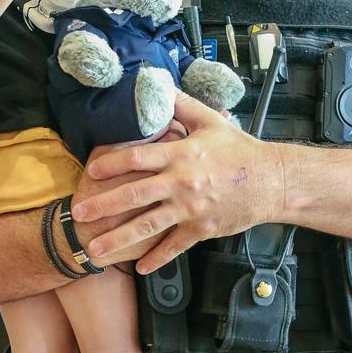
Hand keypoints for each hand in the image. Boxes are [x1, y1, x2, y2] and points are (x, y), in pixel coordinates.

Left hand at [73, 93, 282, 272]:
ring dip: (118, 239)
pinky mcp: (201, 229)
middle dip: (103, 205)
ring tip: (95, 249)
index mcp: (181, 154)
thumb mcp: (211, 120)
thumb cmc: (240, 150)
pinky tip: (139, 268)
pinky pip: (175, 246)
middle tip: (79, 213)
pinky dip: (157, 259)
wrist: (272, 181)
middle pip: (134, 194)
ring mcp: (190, 209)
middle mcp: (181, 183)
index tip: (91, 170)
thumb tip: (159, 84)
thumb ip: (181, 104)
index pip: (137, 156)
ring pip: (147, 226)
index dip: (111, 162)